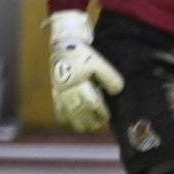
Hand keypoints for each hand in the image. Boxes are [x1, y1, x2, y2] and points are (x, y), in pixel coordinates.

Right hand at [46, 10, 125, 131]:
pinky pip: (58, 110)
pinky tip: (70, 123)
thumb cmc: (83, 53)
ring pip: (69, 114)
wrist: (63, 45)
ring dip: (78, 123)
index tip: (107, 116)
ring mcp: (60, 93)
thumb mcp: (99, 62)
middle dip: (90, 121)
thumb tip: (118, 91)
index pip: (92, 104)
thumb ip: (110, 77)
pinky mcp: (55, 92)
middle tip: (99, 125)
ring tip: (87, 128)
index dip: (101, 112)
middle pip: (80, 113)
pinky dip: (64, 119)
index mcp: (80, 83)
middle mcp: (68, 91)